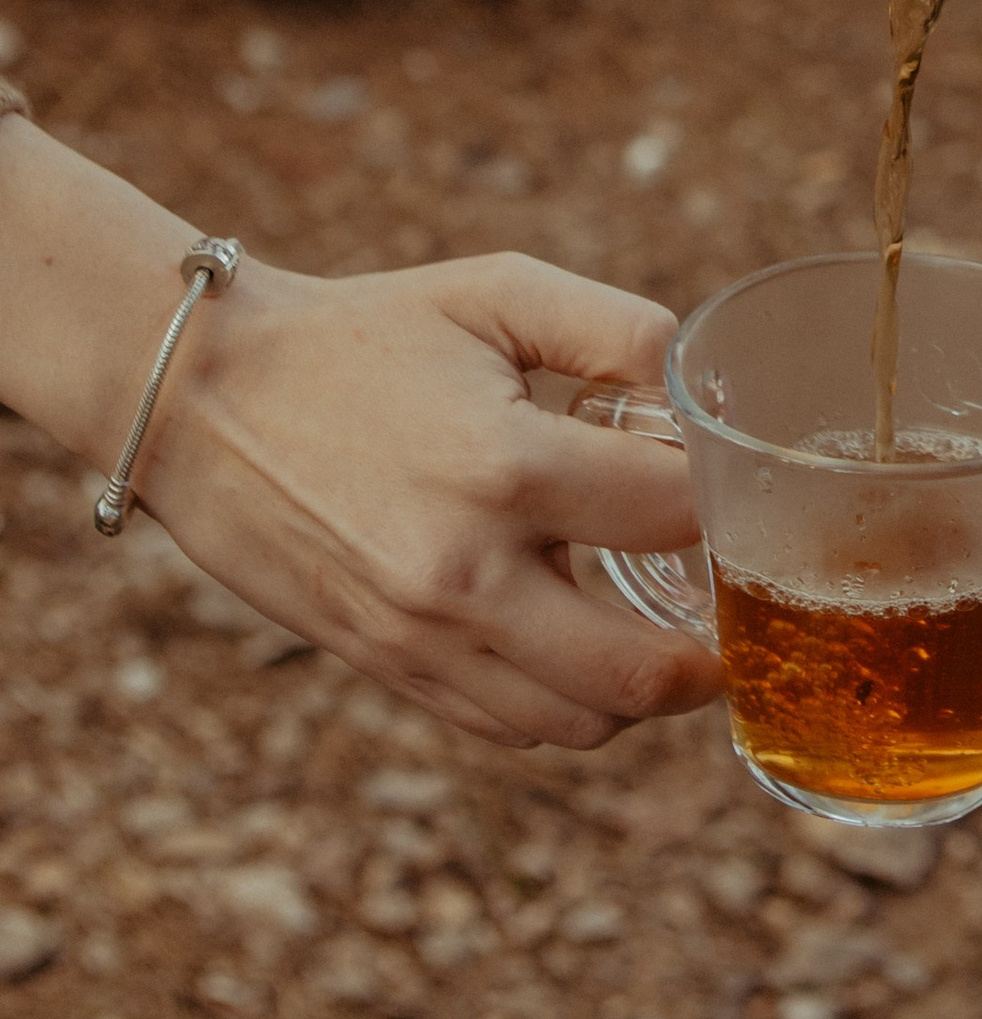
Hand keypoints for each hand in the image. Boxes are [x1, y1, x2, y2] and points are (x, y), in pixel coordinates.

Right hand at [0, 114, 723, 749]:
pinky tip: (578, 644)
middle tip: (739, 613)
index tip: (730, 488)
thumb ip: (618, 329)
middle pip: (645, 673)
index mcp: (506, 467)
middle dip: (714, 651)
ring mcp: (422, 637)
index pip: (676, 519)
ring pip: (581, 722)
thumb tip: (707, 394)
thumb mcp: (497, 291)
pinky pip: (511, 727)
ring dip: (642, 690)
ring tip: (659, 631)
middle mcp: (467, 573)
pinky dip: (566, 703)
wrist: (206, 399)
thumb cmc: (362, 336)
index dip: (724, 503)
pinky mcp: (388, 668)